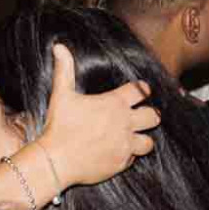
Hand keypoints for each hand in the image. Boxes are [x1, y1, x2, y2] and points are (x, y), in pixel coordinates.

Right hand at [40, 45, 159, 188]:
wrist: (55, 161)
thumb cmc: (58, 126)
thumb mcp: (61, 95)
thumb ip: (64, 69)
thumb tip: (59, 46)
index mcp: (114, 104)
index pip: (141, 91)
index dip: (142, 90)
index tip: (139, 91)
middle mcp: (124, 123)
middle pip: (153, 116)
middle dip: (149, 115)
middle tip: (140, 116)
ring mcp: (124, 145)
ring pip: (149, 142)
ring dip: (142, 138)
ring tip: (132, 136)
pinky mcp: (120, 163)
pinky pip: (133, 159)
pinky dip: (127, 155)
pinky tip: (117, 151)